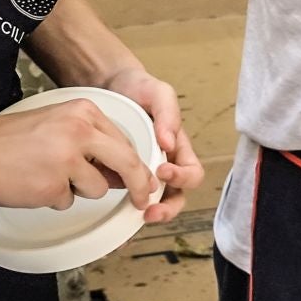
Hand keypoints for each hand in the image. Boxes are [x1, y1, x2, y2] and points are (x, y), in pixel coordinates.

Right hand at [0, 97, 157, 210]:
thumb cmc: (8, 139)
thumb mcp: (58, 125)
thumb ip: (91, 141)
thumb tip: (121, 171)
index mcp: (84, 112)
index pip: (125, 141)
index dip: (136, 164)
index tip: (144, 178)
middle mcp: (81, 131)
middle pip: (128, 163)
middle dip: (139, 184)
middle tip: (141, 198)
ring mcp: (67, 159)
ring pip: (98, 188)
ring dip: (78, 190)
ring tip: (47, 176)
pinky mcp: (52, 185)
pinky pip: (68, 201)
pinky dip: (53, 199)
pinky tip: (33, 184)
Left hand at [99, 66, 204, 223]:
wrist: (108, 85)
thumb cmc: (138, 88)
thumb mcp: (158, 93)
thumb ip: (168, 115)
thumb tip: (169, 144)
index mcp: (179, 147)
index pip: (192, 171)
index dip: (182, 177)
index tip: (162, 170)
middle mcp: (165, 163)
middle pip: (178, 195)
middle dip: (168, 207)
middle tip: (151, 211)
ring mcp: (144, 170)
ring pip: (156, 201)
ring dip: (152, 211)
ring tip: (138, 214)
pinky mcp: (122, 173)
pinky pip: (131, 193)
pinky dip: (128, 204)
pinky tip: (115, 205)